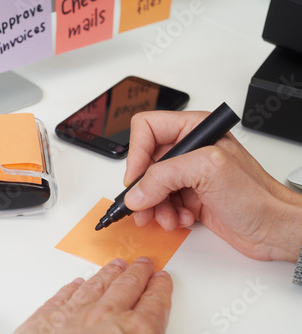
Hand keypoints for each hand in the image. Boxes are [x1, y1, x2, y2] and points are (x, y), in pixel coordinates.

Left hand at [15, 257, 171, 333]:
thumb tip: (152, 331)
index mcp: (134, 333)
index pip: (154, 305)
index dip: (160, 290)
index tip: (162, 280)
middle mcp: (105, 317)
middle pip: (127, 287)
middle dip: (137, 274)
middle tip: (143, 264)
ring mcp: (74, 314)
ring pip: (96, 286)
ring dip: (108, 274)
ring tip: (116, 266)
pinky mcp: (47, 318)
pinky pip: (63, 296)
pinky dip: (72, 288)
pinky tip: (77, 283)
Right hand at [123, 110, 301, 262]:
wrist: (274, 229)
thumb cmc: (257, 197)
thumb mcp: (208, 172)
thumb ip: (164, 176)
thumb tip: (136, 191)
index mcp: (195, 130)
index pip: (147, 129)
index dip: (136, 153)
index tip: (136, 178)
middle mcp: (190, 150)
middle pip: (145, 162)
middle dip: (144, 187)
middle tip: (144, 205)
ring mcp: (189, 175)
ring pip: (150, 186)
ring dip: (154, 205)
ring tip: (168, 217)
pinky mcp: (189, 196)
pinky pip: (161, 203)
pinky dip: (166, 215)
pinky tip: (182, 220)